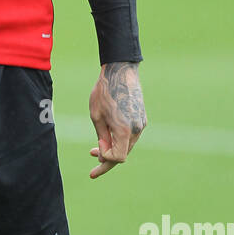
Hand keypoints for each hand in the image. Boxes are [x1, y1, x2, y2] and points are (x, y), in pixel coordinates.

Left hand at [88, 61, 146, 178]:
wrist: (120, 71)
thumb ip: (101, 137)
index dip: (105, 161)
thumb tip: (104, 154)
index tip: (93, 155)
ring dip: (113, 148)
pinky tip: (107, 136)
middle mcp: (136, 129)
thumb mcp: (96, 117)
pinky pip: (130, 135)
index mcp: (125, 130)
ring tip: (94, 149)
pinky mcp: (142, 118)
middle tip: (92, 163)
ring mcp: (141, 123)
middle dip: (107, 158)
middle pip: (123, 153)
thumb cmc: (104, 92)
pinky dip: (119, 139)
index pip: (118, 158)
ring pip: (127, 145)